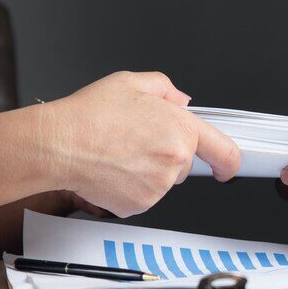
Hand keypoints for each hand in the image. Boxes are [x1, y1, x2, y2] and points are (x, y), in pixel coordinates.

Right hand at [40, 71, 240, 217]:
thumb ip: (165, 89)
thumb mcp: (131, 83)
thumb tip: (181, 101)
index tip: (227, 167)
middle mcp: (174, 161)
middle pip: (182, 164)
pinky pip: (142, 197)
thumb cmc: (90, 115)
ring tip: (117, 153)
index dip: (228, 161)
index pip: (223, 151)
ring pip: (161, 181)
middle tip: (135, 140)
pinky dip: (130, 187)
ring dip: (146, 171)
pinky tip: (111, 169)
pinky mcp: (139, 205)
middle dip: (165, 154)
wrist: (59, 145)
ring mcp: (158, 188)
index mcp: (180, 130)